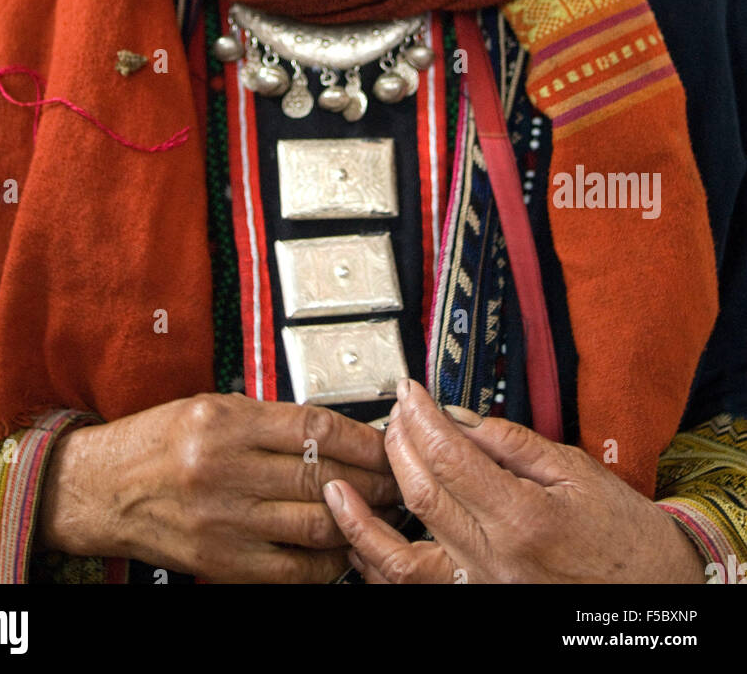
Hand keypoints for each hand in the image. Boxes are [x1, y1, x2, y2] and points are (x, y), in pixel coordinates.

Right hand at [37, 391, 399, 582]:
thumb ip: (268, 419)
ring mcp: (224, 521)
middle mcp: (224, 469)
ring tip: (378, 513)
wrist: (99, 488)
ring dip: (357, 521)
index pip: (317, 427)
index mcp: (225, 420)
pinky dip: (325, 561)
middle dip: (373, 482)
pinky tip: (340, 548)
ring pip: (315, 525)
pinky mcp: (221, 562)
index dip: (365, 438)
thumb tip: (335, 431)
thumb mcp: (210, 407)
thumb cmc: (154, 442)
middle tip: (398, 480)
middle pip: (324, 478)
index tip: (389, 441)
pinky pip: (292, 569)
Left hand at [323, 379, 706, 584]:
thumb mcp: (576, 470)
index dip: (421, 416)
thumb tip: (460, 417)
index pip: (450, 456)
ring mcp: (483, 589)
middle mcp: (496, 560)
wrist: (653, 593)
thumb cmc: (624, 535)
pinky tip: (361, 540)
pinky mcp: (478, 603)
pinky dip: (380, 566)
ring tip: (339, 486)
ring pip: (401, 560)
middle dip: (396, 443)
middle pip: (421, 494)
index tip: (408, 390)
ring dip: (363, 520)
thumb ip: (512, 443)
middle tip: (392, 413)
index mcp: (524, 517)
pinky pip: (415, 590)